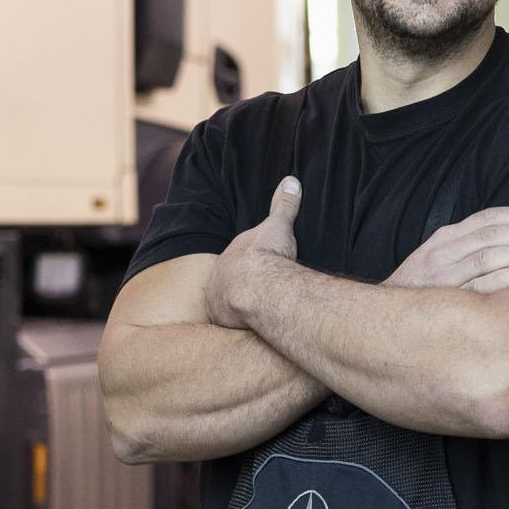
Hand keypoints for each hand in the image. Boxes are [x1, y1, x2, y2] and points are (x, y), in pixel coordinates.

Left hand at [205, 176, 300, 327]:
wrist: (255, 286)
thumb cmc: (267, 254)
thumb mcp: (278, 225)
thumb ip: (284, 204)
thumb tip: (291, 180)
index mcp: (230, 255)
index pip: (237, 258)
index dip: (248, 262)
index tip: (258, 266)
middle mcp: (217, 276)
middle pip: (227, 280)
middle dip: (238, 284)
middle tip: (256, 291)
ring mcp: (217, 299)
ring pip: (225, 302)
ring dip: (236, 305)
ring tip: (254, 311)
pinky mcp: (222, 320)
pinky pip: (229, 321)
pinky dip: (239, 322)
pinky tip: (250, 327)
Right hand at [386, 207, 508, 294]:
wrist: (386, 317)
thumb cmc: (424, 286)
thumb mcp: (441, 257)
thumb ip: (470, 245)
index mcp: (446, 238)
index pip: (486, 218)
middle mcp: (444, 253)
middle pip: (490, 235)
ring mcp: (444, 277)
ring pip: (485, 258)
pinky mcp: (445, 301)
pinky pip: (476, 289)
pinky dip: (499, 280)